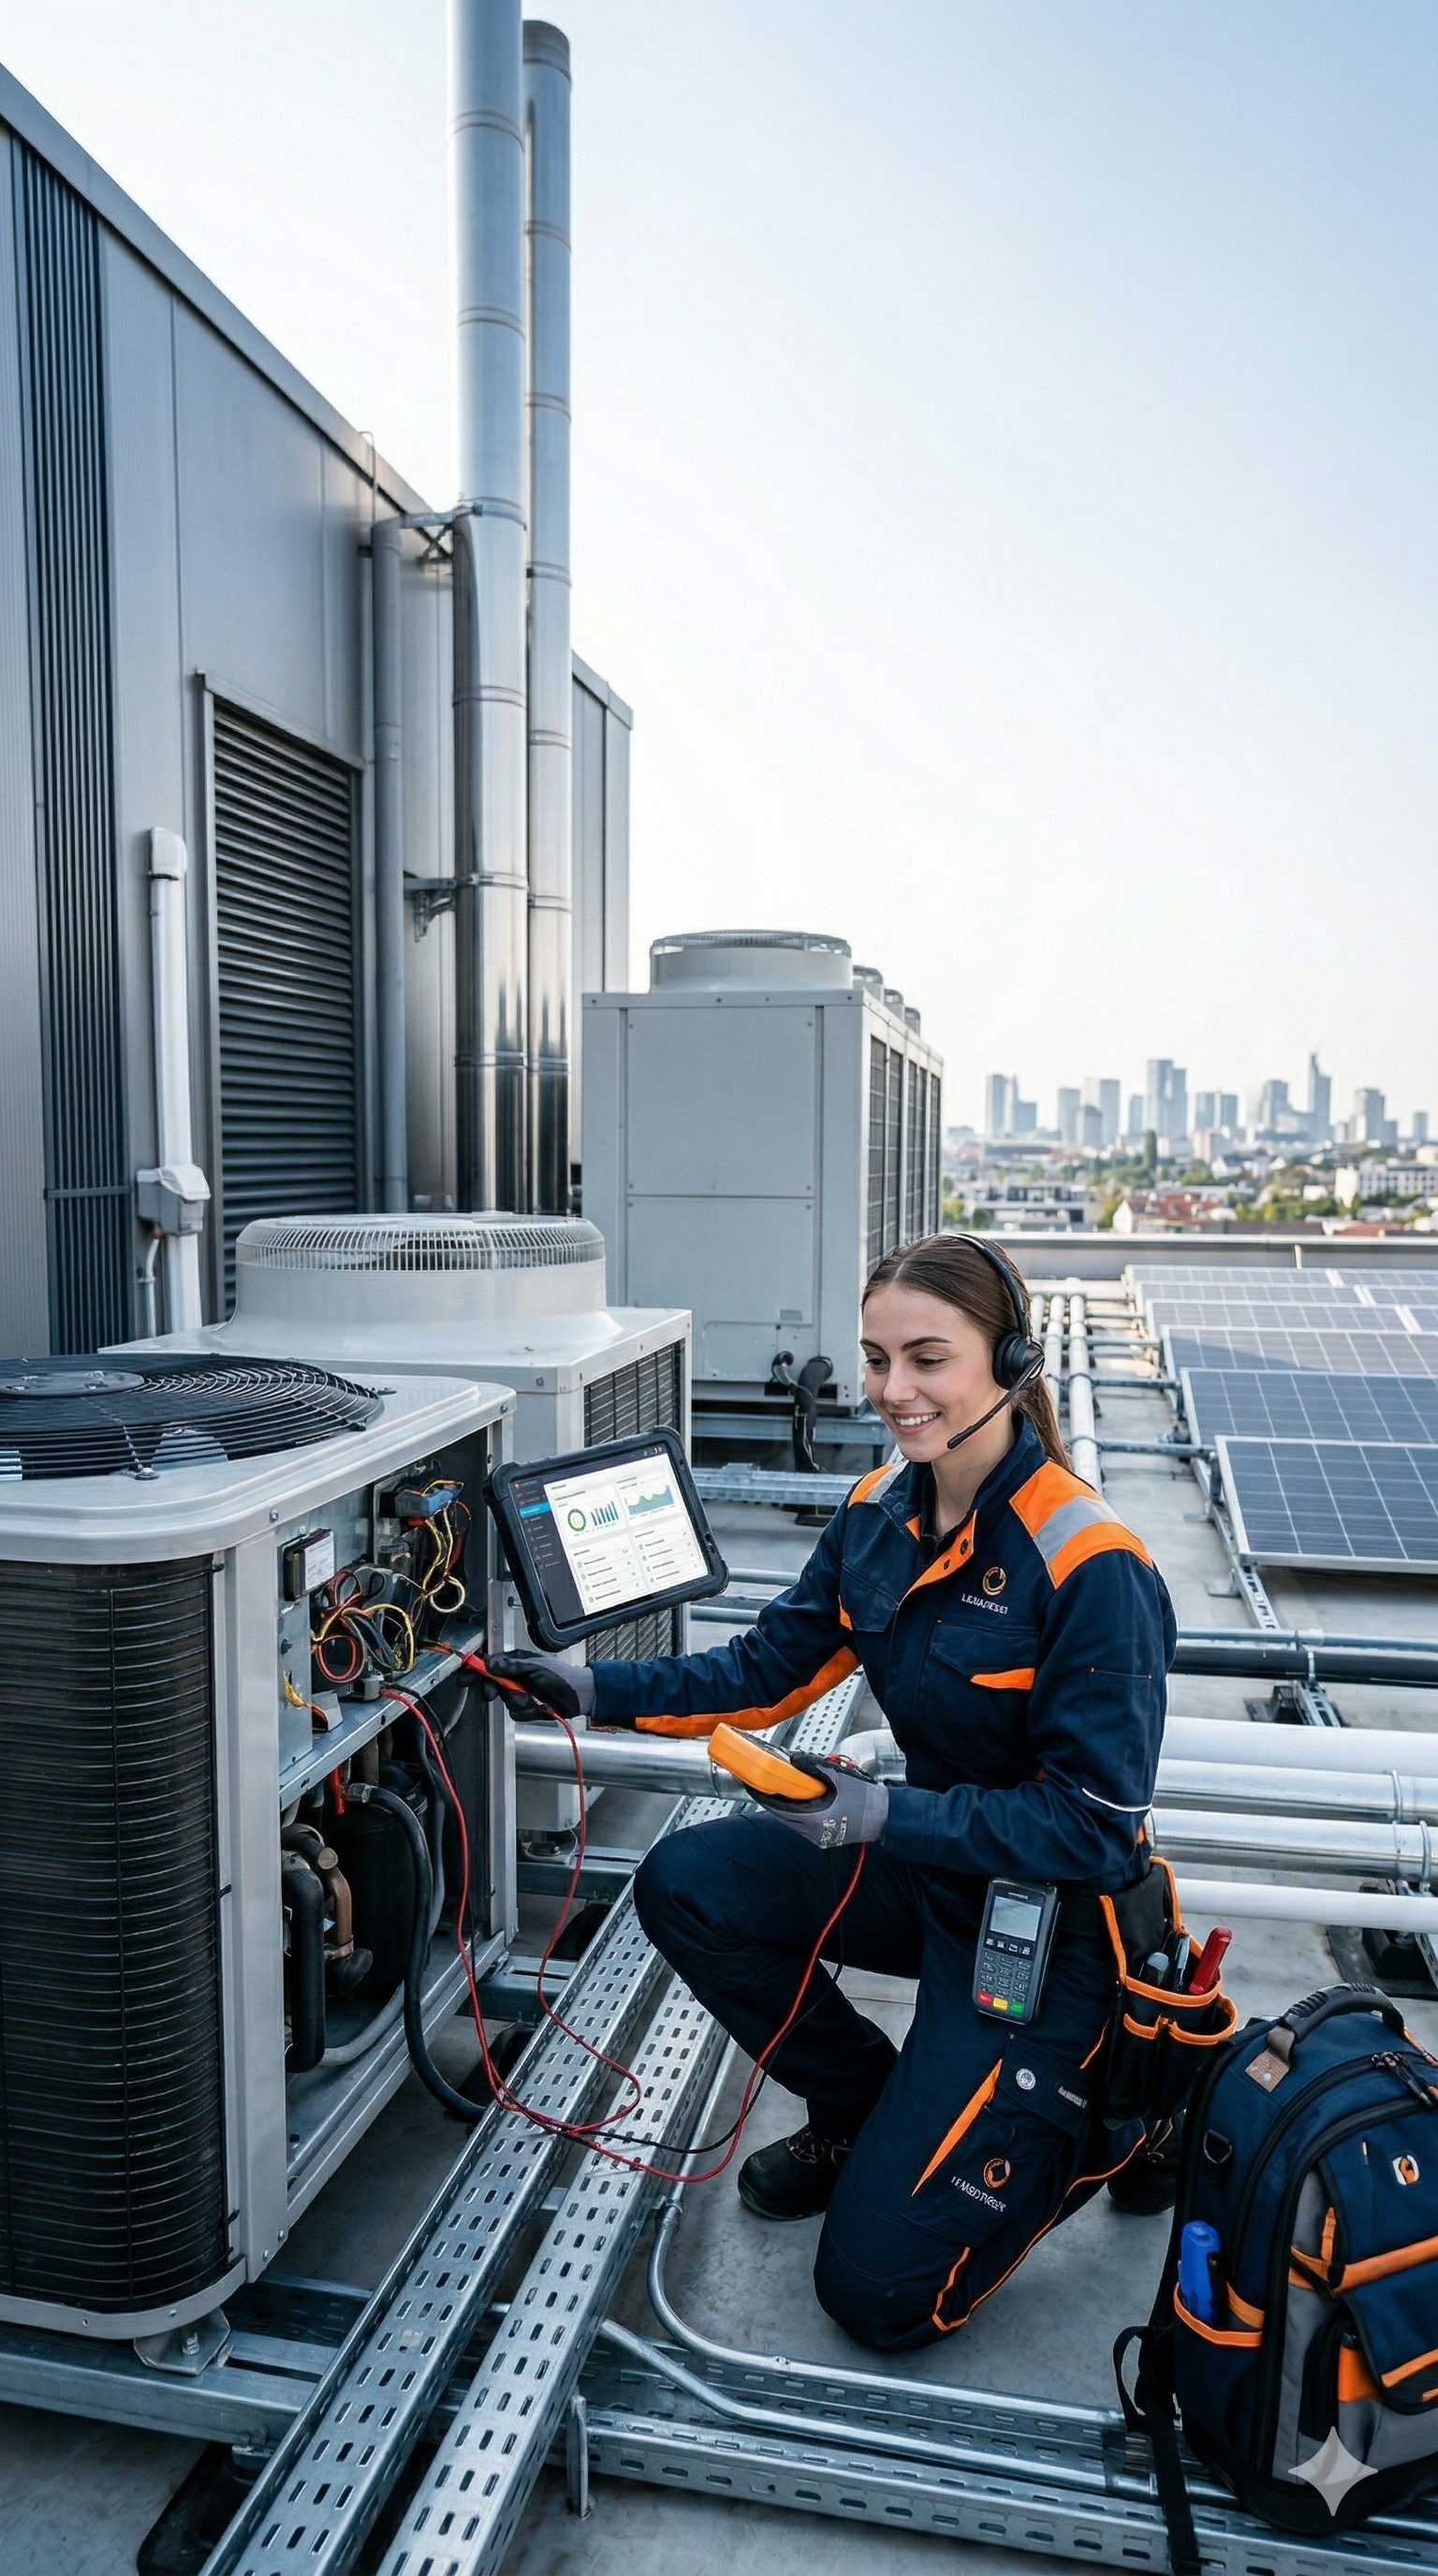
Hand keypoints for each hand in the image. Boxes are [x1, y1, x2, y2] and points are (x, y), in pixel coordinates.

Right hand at [481, 1653, 595, 1721]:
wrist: (578, 1696)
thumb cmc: (561, 1676)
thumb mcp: (534, 1667)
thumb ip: (511, 1666)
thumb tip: (490, 1664)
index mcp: (515, 1662)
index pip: (489, 1665)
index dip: (475, 1671)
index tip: (465, 1679)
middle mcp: (515, 1677)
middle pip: (491, 1685)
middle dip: (493, 1690)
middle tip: (492, 1694)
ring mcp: (519, 1692)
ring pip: (504, 1701)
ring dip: (517, 1701)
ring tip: (532, 1698)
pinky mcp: (525, 1708)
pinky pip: (515, 1713)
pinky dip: (526, 1712)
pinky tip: (538, 1707)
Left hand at [753, 1752, 888, 1850]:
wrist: (884, 1817)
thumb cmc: (865, 1799)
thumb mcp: (839, 1777)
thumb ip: (814, 1767)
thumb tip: (793, 1759)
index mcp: (814, 1818)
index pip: (779, 1807)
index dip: (763, 1795)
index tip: (750, 1785)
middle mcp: (813, 1832)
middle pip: (783, 1815)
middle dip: (772, 1799)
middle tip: (762, 1784)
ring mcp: (819, 1838)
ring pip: (792, 1821)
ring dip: (785, 1807)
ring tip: (780, 1790)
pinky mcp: (825, 1838)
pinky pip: (803, 1825)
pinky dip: (797, 1813)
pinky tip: (800, 1801)